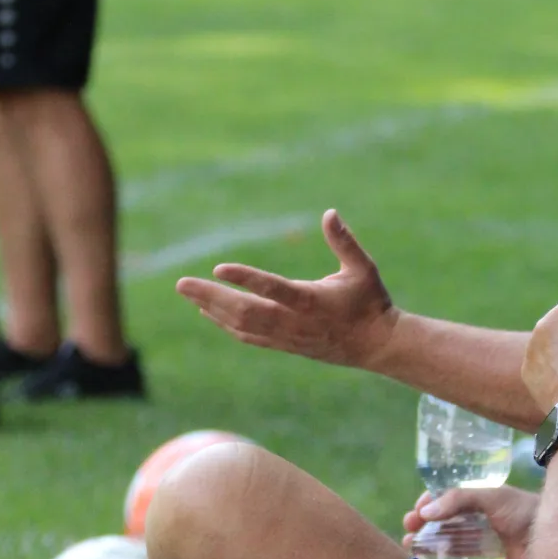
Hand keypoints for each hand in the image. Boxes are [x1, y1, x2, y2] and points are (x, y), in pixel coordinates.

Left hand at [176, 210, 395, 370]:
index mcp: (312, 301)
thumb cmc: (370, 302)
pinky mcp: (285, 345)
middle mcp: (295, 322)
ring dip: (212, 308)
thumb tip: (329, 212)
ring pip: (242, 325)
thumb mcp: (363, 268)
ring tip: (188, 293)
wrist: (376, 346)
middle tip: (181, 283)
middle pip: (245, 312)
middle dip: (211, 297)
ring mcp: (287, 337)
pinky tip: (208, 312)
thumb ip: (344, 242)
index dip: (245, 279)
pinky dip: (225, 323)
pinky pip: (248, 336)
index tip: (218, 267)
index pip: (273, 289)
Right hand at [404, 484, 539, 558]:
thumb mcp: (492, 497)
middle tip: (407, 533)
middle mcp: (483, 517)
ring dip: (430, 541)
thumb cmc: (526, 512)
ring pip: (451, 539)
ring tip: (411, 548)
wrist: (556, 542)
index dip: (430, 504)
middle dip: (424, 524)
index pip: (448, 499)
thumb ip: (459, 499)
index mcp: (483, 498)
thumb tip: (425, 512)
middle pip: (446, 520)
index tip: (415, 515)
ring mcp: (487, 539)